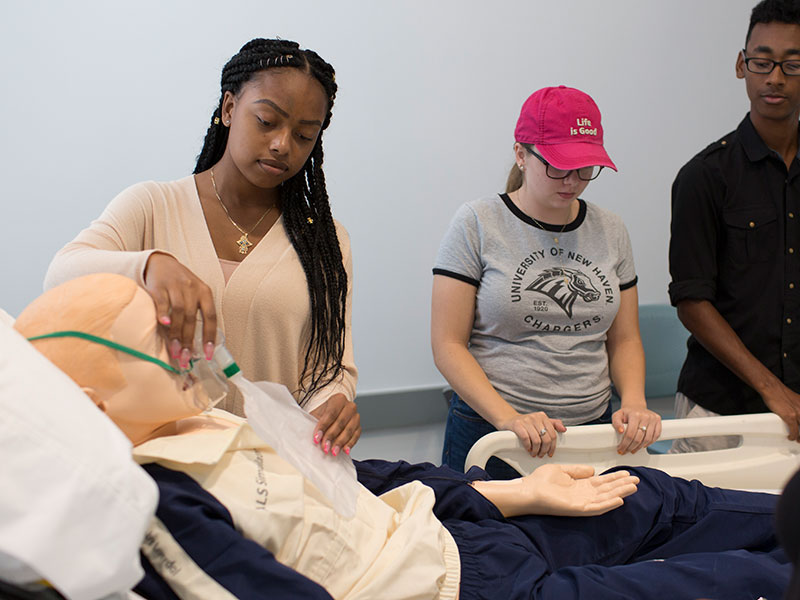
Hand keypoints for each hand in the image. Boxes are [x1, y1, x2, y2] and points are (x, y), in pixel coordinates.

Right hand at [143, 252, 216, 366]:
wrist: (161, 262)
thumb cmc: (180, 285)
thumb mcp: (194, 295)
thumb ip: (196, 315)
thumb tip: (198, 346)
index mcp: (205, 293)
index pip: (211, 317)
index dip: (210, 337)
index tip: (207, 354)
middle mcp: (192, 288)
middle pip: (192, 318)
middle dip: (189, 341)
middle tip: (186, 359)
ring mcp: (175, 286)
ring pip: (178, 312)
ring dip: (176, 333)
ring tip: (175, 351)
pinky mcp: (159, 285)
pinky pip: (162, 301)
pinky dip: (163, 312)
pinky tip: (163, 324)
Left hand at [310, 393, 360, 455]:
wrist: (331, 411)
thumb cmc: (323, 412)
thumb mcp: (317, 413)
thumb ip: (315, 422)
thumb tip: (314, 437)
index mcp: (339, 399)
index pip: (331, 414)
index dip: (323, 427)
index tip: (316, 438)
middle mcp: (350, 406)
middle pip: (340, 422)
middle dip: (331, 436)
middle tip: (324, 447)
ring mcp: (356, 416)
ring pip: (349, 430)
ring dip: (340, 442)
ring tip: (333, 451)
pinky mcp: (359, 426)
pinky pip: (356, 436)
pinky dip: (350, 444)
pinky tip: (344, 450)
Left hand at [471, 463, 638, 517]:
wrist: (528, 490)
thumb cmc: (540, 482)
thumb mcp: (562, 471)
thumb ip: (578, 470)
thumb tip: (593, 470)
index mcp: (580, 486)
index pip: (602, 482)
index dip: (615, 478)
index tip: (627, 473)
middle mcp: (583, 495)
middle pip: (607, 490)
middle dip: (622, 485)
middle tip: (636, 480)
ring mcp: (581, 503)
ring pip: (605, 498)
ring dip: (619, 493)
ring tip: (633, 487)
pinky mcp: (577, 509)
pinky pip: (596, 507)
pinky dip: (608, 504)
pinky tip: (619, 500)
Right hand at [499, 411, 566, 457]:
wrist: (508, 420)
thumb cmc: (526, 424)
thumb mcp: (540, 422)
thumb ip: (553, 424)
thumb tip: (564, 429)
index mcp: (543, 416)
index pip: (553, 434)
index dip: (553, 446)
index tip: (550, 453)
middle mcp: (535, 417)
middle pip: (546, 438)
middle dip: (544, 450)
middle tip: (541, 455)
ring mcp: (526, 420)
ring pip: (536, 440)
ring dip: (536, 450)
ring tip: (534, 453)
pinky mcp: (517, 425)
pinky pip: (526, 438)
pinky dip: (528, 446)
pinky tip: (528, 449)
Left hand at [612, 403, 661, 453]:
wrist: (636, 406)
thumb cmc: (626, 413)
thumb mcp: (617, 415)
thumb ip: (616, 423)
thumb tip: (620, 431)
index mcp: (635, 415)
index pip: (630, 434)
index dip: (625, 444)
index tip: (621, 449)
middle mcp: (645, 416)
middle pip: (639, 438)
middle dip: (631, 447)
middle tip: (625, 451)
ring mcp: (653, 419)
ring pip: (648, 439)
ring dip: (639, 447)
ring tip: (633, 450)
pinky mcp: (658, 421)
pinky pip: (656, 436)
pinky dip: (649, 443)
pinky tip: (642, 445)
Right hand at [760, 381, 799, 440]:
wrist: (772, 388)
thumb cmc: (780, 393)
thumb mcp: (794, 400)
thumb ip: (797, 407)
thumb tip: (796, 415)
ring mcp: (798, 413)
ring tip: (798, 440)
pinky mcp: (790, 416)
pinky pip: (794, 430)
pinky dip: (793, 435)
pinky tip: (791, 437)